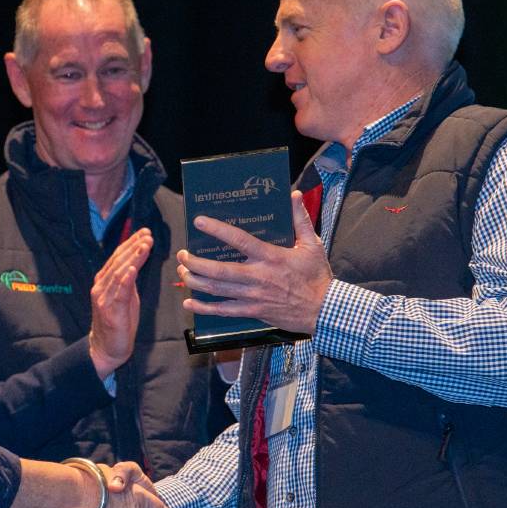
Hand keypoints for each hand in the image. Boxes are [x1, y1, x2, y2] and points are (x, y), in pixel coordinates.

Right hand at [89, 228, 153, 378]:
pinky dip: (126, 279)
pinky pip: (119, 293)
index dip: (130, 244)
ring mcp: (104, 299)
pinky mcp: (111, 312)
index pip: (117, 258)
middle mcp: (100, 287)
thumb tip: (137, 263)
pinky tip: (133, 269)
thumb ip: (128, 281)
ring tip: (145, 245)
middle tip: (147, 235)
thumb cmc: (117, 323)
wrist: (106, 349)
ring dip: (133, 258)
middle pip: (118, 262)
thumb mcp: (125, 297)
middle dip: (134, 247)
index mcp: (103, 282)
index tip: (144, 233)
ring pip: (119, 274)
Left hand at [177, 190, 331, 333]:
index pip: (239, 240)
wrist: (324, 310)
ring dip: (195, 281)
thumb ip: (300, 219)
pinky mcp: (253, 312)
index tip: (199, 222)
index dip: (217, 230)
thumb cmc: (317, 276)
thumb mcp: (313, 245)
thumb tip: (294, 195)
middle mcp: (258, 277)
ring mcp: (253, 296)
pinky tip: (189, 302)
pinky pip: (224, 311)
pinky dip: (204, 308)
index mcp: (271, 257)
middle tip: (182, 254)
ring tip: (182, 272)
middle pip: (218, 270)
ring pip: (217, 290)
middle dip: (195, 262)